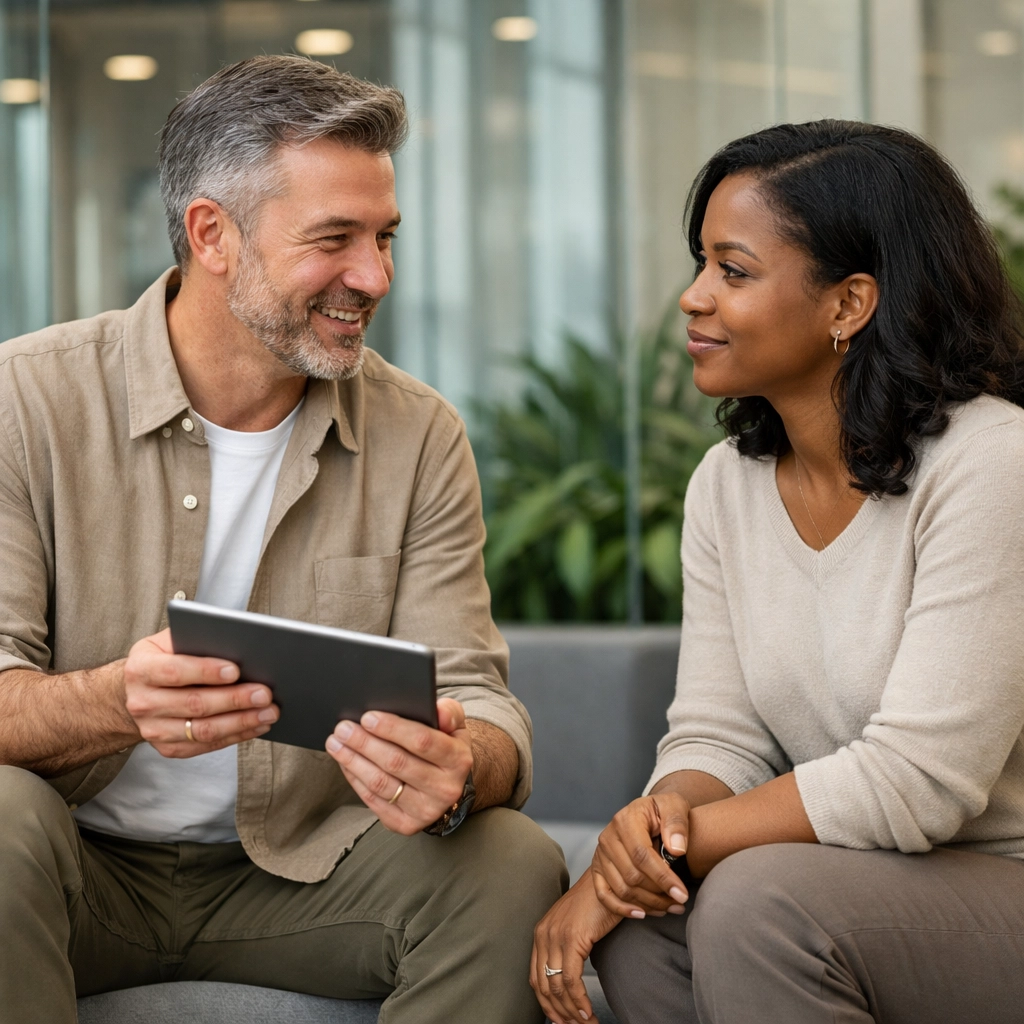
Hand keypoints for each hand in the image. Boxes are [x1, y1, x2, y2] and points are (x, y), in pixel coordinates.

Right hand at [123, 629, 278, 757]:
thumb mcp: (169, 641)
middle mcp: (142, 702)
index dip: (206, 671)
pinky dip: (236, 735)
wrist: (136, 692)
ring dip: (241, 722)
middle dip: (235, 699)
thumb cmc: (163, 659)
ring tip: (269, 712)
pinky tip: (257, 725)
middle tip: (265, 694)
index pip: (175, 671)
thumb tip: (238, 644)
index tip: (236, 670)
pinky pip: (207, 745)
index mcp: (141, 669)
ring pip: (203, 730)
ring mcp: (153, 730)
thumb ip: (197, 640)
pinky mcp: (168, 748)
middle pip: (194, 704)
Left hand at [325, 697, 472, 834]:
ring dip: (354, 761)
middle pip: (397, 763)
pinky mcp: (406, 825)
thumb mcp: (455, 726)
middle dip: (365, 743)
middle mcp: (445, 789)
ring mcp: (426, 811)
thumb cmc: (445, 747)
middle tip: (343, 728)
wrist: (448, 784)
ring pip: (381, 783)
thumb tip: (439, 712)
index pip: (423, 741)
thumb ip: (449, 713)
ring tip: (336, 743)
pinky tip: (346, 763)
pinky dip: (355, 779)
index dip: (392, 729)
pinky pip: (374, 801)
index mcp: (459, 760)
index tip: (367, 717)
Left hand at [531, 869, 619, 1023]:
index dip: (547, 1006)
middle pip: (544, 988)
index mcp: (541, 934)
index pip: (536, 980)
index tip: (561, 1021)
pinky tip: (587, 1012)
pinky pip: (571, 979)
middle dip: (559, 1014)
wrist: (606, 877)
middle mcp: (543, 935)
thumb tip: (570, 982)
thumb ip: (567, 949)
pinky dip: (578, 1001)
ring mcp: (556, 936)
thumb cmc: (595, 903)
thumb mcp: (574, 928)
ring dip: (571, 1012)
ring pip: (557, 987)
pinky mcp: (572, 938)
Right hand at [591, 794, 690, 918]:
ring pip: (622, 889)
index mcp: (625, 820)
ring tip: (670, 908)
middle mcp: (608, 837)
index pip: (642, 855)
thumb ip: (677, 823)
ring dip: (647, 904)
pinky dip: (622, 909)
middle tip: (681, 903)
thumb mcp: (674, 805)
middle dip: (659, 895)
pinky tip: (642, 914)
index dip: (663, 878)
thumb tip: (676, 849)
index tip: (682, 894)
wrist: (647, 814)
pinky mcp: (598, 869)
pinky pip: (604, 895)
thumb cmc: (662, 811)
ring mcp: (601, 854)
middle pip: (632, 876)